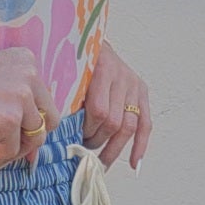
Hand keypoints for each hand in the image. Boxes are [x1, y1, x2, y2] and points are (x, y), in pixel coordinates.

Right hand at [0, 47, 58, 169]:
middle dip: (32, 138)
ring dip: (14, 151)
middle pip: (49, 119)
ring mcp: (21, 98)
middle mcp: (30, 77)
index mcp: (26, 62)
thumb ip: (12, 98)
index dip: (32, 121)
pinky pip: (10, 150)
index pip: (43, 99)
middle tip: (13, 149)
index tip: (19, 136)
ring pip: (34, 138)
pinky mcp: (9, 120)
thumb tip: (28, 139)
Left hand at [79, 40, 151, 170]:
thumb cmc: (76, 60)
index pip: (99, 111)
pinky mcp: (141, 92)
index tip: (75, 138)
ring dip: (114, 148)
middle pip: (114, 121)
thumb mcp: (68, 73)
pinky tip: (133, 162)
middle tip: (84, 150)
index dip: (87, 130)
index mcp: (101, 70)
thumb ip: (67, 96)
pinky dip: (140, 145)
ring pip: (128, 127)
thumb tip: (59, 131)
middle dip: (98, 141)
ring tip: (102, 162)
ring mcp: (133, 85)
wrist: (92, 42)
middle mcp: (122, 77)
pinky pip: (145, 124)